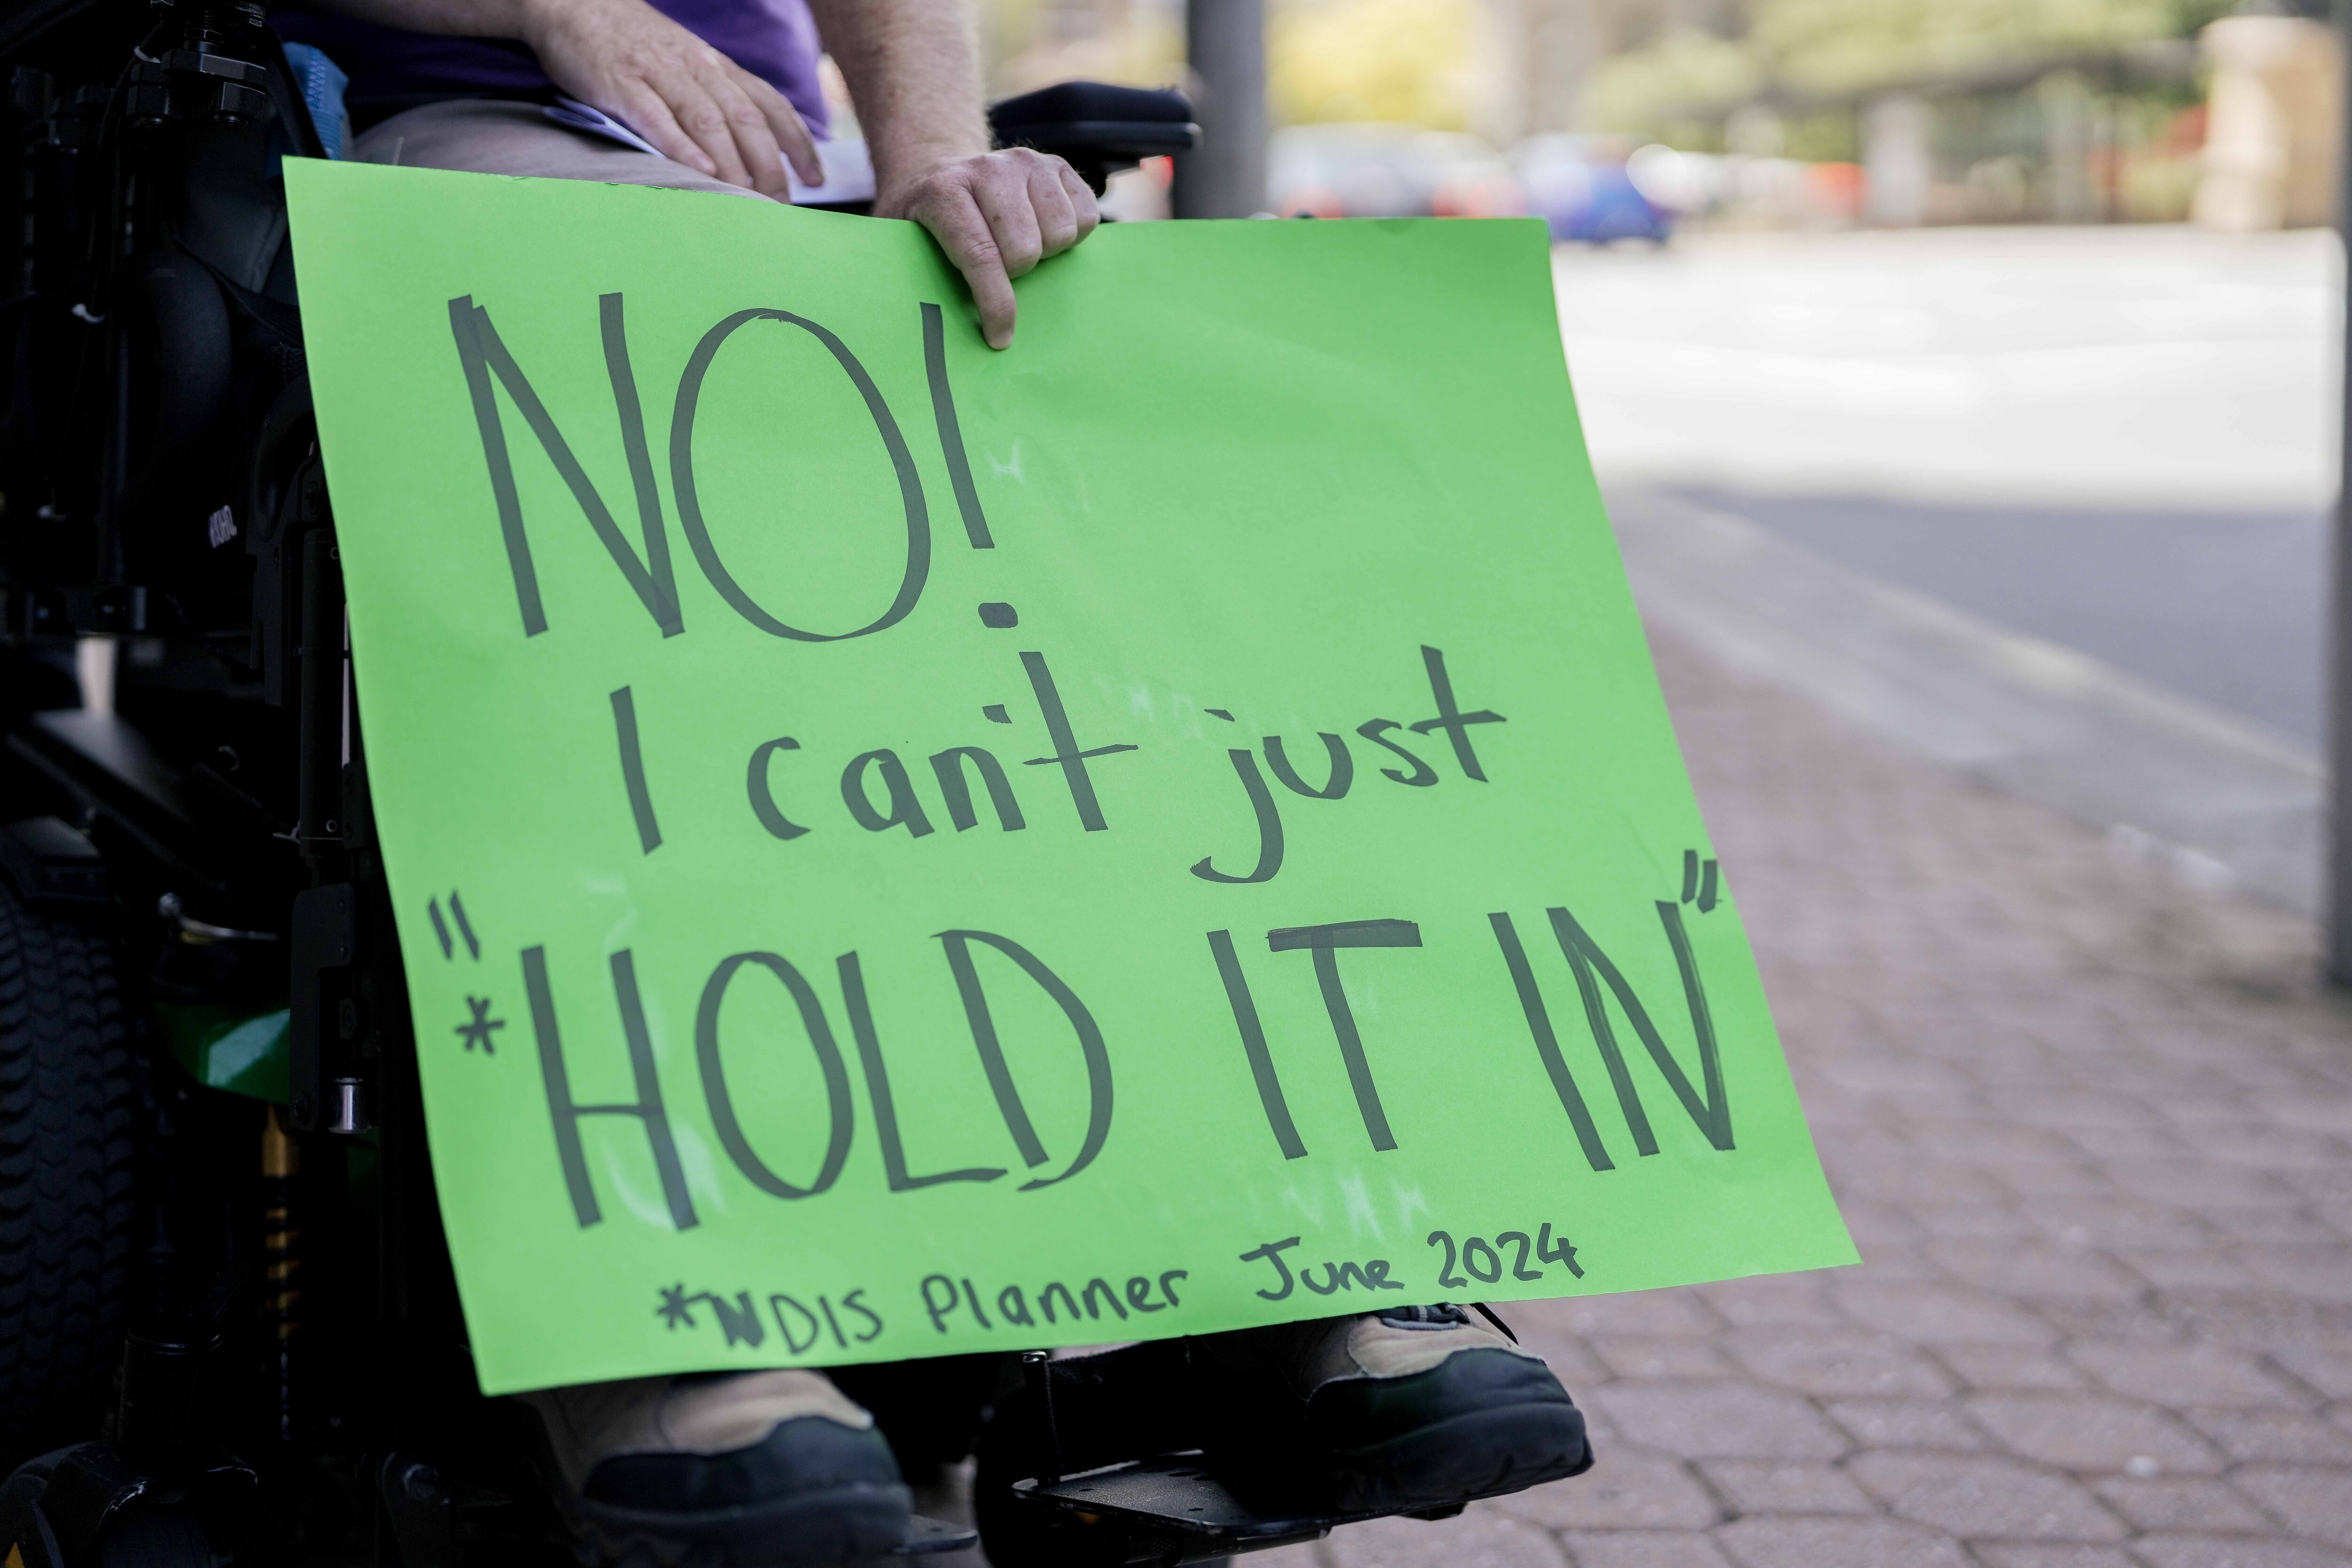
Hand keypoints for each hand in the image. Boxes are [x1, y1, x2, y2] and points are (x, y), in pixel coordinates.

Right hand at [516, 0, 821, 196]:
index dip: (797, 142)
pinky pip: (656, 116)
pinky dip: (681, 146)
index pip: (769, 104)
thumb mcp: (686, 61)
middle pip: (745, 120)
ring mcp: (658, 73)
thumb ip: (717, 96)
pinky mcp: (621, 83)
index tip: (816, 179)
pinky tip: (701, 173)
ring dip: (732, 165)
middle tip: (780, 206)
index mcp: (715, 65)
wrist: (572, 2)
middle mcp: (695, 67)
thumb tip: (752, 145)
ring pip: (708, 121)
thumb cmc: (632, 42)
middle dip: (769, 166)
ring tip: (748, 201)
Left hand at [878, 148, 1099, 349]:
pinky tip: (1043, 230)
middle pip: (1026, 249)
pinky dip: (1071, 235)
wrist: (938, 171)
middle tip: (999, 268)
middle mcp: (988, 168)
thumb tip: (921, 334)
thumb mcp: (897, 243)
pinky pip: (1086, 217)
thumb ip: (904, 274)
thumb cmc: (923, 222)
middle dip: (1016, 272)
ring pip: (1061, 233)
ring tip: (1019, 245)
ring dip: (1045, 251)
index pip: (980, 256)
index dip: (995, 304)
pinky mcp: (1057, 165)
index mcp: (943, 191)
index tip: (999, 338)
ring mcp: (1027, 162)